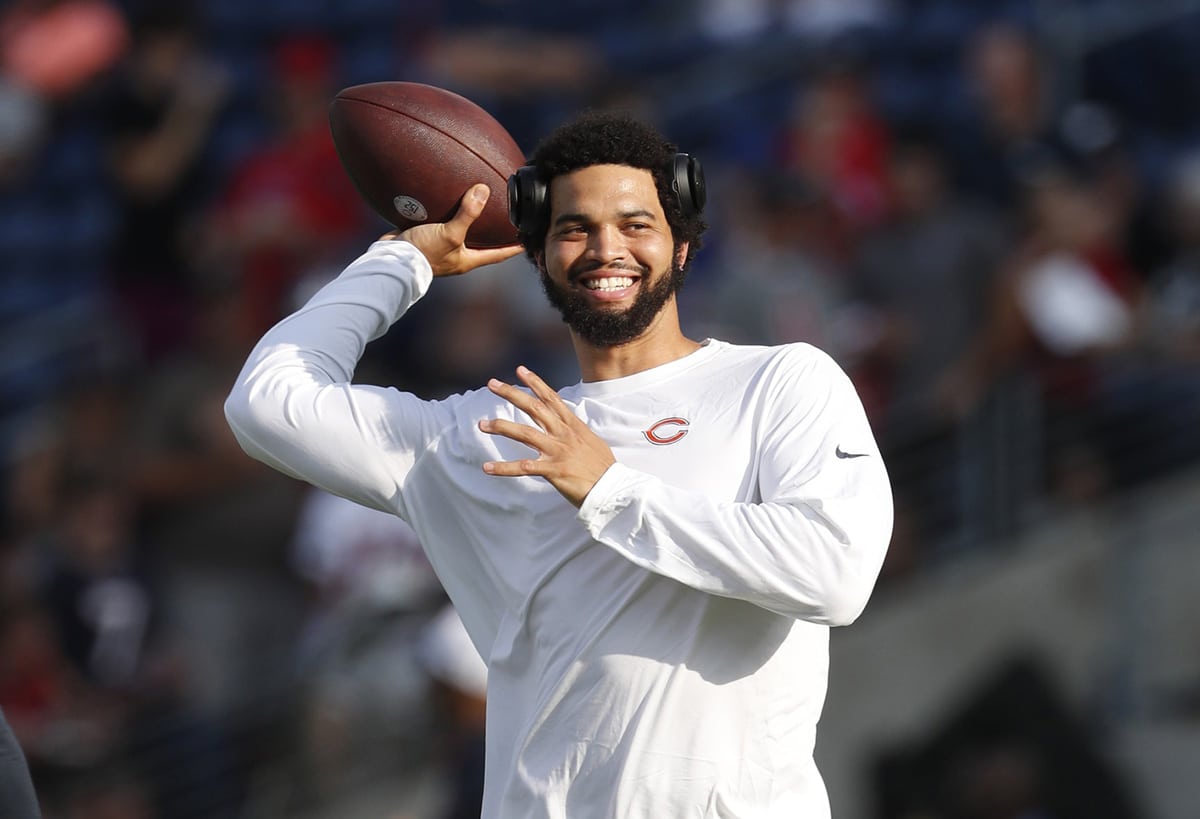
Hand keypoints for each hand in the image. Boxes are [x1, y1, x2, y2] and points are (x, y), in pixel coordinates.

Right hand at [386, 184, 521, 275]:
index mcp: (467, 260)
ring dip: (469, 221)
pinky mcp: (426, 238)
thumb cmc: (423, 253)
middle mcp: (457, 255)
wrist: (391, 259)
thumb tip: (484, 191)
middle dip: (494, 233)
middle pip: (482, 244)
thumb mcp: (450, 233)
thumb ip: (468, 213)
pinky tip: (446, 200)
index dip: (514, 247)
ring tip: (478, 204)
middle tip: (506, 218)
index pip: (499, 254)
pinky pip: (441, 224)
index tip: (528, 240)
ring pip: (461, 233)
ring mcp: (441, 248)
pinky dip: (447, 213)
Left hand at [479, 366, 615, 506]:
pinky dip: (503, 468)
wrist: (614, 489)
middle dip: (512, 393)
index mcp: (573, 426)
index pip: (551, 398)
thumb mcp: (591, 442)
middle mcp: (564, 434)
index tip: (520, 370)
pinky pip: (524, 467)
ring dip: (501, 427)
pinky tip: (487, 467)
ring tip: (482, 425)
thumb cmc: (603, 468)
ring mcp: (558, 451)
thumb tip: (569, 425)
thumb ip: (576, 432)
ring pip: (525, 433)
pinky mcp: (554, 470)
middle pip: (534, 408)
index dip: (536, 383)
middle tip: (491, 384)